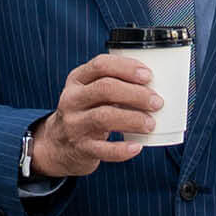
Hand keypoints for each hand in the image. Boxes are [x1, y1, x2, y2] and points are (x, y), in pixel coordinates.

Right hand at [29, 54, 160, 176]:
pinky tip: (137, 147)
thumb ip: (115, 83)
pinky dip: (122, 150)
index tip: (148, 75)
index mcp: (77, 80)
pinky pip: (103, 150)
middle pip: (105, 89)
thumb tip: (157, 85)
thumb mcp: (91, 91)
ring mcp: (74, 124)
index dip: (127, 68)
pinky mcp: (80, 148)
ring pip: (104, 116)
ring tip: (151, 123)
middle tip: (157, 102)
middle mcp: (72, 99)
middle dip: (136, 94)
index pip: (101, 65)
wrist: (58, 145)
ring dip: (133, 119)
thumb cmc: (86, 112)